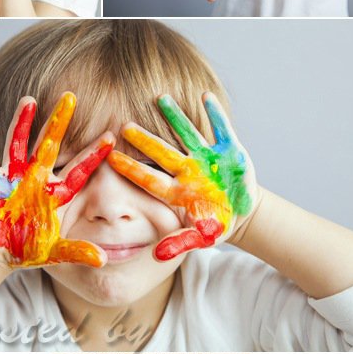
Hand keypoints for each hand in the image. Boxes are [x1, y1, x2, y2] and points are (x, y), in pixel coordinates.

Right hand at [0, 91, 113, 266]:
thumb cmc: (28, 249)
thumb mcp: (54, 251)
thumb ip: (76, 251)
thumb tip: (102, 259)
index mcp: (55, 193)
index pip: (78, 170)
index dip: (93, 155)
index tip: (111, 137)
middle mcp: (36, 178)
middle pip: (50, 145)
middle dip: (59, 121)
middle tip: (70, 96)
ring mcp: (12, 176)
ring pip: (18, 143)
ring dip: (21, 122)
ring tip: (28, 99)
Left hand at [109, 92, 255, 258]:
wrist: (241, 212)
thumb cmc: (215, 224)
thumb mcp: (200, 237)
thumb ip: (179, 243)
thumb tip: (156, 256)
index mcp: (177, 190)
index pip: (149, 178)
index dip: (131, 169)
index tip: (111, 158)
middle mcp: (188, 169)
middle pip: (162, 152)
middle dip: (145, 139)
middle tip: (124, 125)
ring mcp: (207, 157)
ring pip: (187, 133)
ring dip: (176, 117)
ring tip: (161, 98)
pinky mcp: (229, 149)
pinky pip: (221, 129)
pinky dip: (216, 114)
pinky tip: (206, 97)